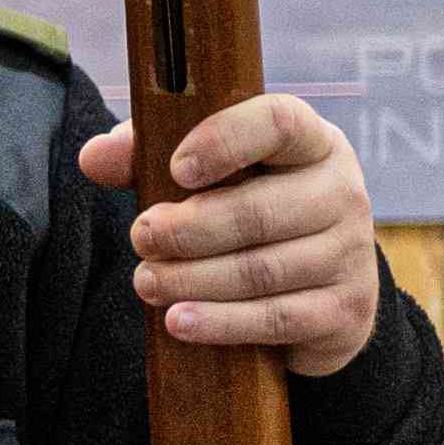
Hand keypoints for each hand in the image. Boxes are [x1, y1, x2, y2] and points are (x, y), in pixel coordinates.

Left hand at [78, 90, 380, 374]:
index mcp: (311, 142)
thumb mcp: (205, 174)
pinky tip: (179, 321)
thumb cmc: (247, 208)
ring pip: (263, 270)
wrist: (317, 288)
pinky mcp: (345, 310)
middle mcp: (342, 191)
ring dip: (194, 279)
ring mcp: (350, 254)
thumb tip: (94, 157)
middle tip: (140, 237)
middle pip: (260, 210)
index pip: (280, 122)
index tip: (175, 168)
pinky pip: (277, 318)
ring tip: (146, 282)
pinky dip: (222, 322)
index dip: (225, 140)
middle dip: (189, 229)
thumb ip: (147, 155)